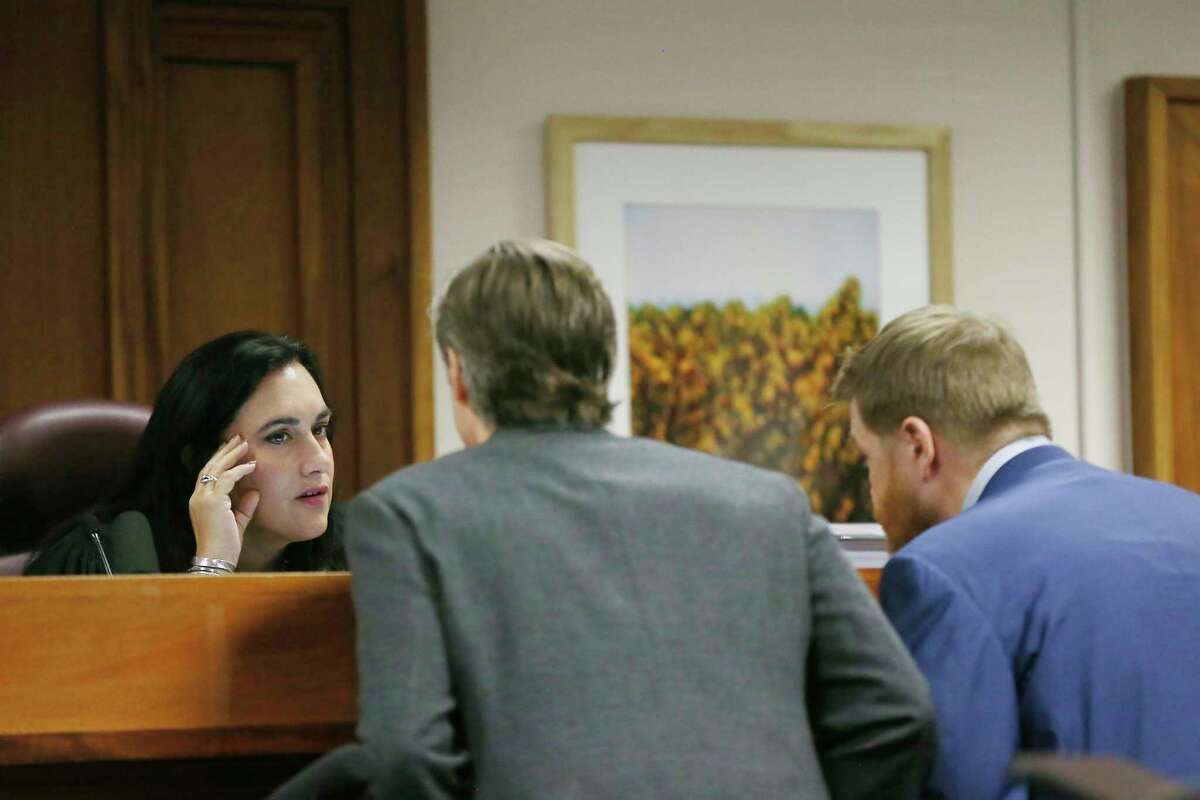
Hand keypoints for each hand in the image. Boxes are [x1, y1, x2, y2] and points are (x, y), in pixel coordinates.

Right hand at [188, 435, 258, 565]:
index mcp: (200, 501)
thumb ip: (244, 506)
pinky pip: (227, 479)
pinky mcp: (212, 502)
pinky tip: (251, 465)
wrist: (217, 559)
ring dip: (231, 455)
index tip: (232, 449)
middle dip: (224, 451)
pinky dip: (240, 470)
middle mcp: (198, 497)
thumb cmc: (226, 544)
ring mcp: (202, 498)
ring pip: (216, 469)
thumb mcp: (237, 521)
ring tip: (244, 443)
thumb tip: (255, 492)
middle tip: (237, 438)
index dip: (220, 460)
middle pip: (210, 466)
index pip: (208, 474)